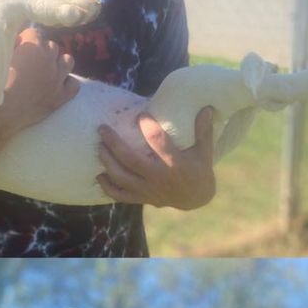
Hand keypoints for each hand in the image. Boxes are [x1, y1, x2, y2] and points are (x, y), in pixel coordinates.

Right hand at [0, 28, 79, 135]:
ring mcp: (57, 78)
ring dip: (58, 63)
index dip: (25, 40)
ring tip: (45, 70)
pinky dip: (67, 83)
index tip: (17, 48)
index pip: (35, 32)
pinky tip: (57, 86)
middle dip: (41, 51)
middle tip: (28, 61)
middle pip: (51, 46)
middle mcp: (49, 58)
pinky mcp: (61, 97)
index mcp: (32, 44)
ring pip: (67, 61)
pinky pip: (74, 84)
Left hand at [97, 107, 215, 208]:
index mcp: (174, 164)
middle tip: (102, 129)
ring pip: (121, 176)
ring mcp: (148, 190)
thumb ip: (203, 130)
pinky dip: (108, 186)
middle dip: (113, 143)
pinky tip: (100, 174)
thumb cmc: (199, 170)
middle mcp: (158, 178)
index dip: (147, 126)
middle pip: (130, 160)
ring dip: (107, 160)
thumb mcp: (204, 151)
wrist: (196, 198)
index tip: (141, 114)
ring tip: (100, 146)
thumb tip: (207, 108)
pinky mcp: (142, 198)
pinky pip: (120, 195)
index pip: (157, 142)